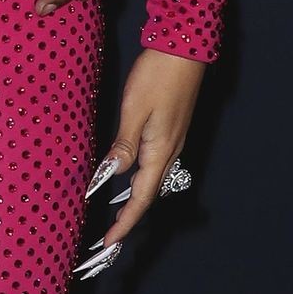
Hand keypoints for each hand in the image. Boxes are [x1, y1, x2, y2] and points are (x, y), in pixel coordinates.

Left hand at [84, 48, 203, 250]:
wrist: (184, 50)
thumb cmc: (158, 76)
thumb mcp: (135, 109)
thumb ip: (124, 143)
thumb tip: (112, 175)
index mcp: (159, 152)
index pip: (140, 198)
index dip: (124, 223)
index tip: (109, 242)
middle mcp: (168, 152)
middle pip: (147, 195)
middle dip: (128, 218)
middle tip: (108, 237)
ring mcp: (170, 142)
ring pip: (150, 181)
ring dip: (133, 200)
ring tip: (114, 215)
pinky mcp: (168, 131)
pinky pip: (152, 165)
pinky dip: (138, 180)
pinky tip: (126, 177)